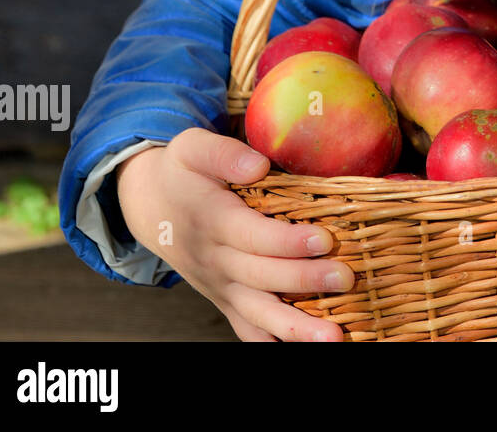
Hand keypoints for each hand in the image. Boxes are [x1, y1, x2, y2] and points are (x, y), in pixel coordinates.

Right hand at [116, 128, 352, 340]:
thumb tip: (258, 166)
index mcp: (212, 221)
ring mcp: (220, 286)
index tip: (325, 239)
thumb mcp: (192, 147)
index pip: (253, 236)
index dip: (288, 241)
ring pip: (257, 314)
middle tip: (347, 278)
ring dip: (296, 328)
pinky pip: (248, 329)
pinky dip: (274, 343)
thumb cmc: (183, 172)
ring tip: (334, 337)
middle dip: (305, 280)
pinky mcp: (226, 300)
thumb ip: (223, 153)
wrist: (150, 208)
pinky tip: (309, 349)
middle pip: (262, 277)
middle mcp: (216, 260)